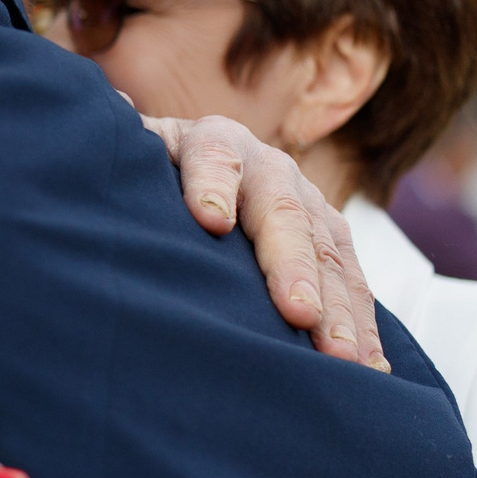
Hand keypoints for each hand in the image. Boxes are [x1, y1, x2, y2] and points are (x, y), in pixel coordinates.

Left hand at [143, 113, 386, 369]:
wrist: (191, 167)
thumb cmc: (147, 173)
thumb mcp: (130, 156)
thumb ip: (118, 147)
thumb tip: (108, 109)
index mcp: (211, 141)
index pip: (213, 157)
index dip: (211, 185)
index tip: (210, 220)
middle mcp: (268, 167)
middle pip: (283, 214)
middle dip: (292, 265)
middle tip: (298, 312)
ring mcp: (306, 202)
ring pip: (327, 253)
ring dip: (339, 306)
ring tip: (341, 356)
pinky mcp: (330, 239)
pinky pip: (352, 281)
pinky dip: (361, 326)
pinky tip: (368, 368)